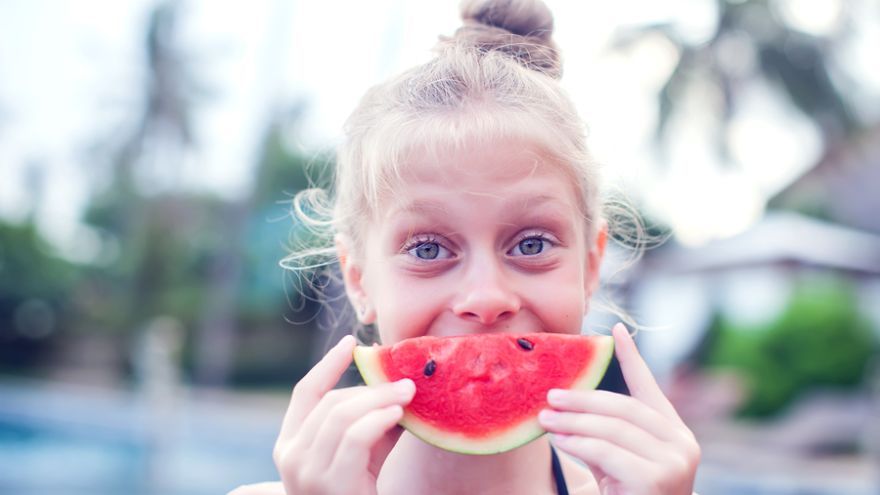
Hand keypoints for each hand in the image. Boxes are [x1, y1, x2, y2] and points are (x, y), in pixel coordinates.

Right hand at [262, 335, 414, 494]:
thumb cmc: (359, 493)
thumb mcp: (359, 453)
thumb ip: (368, 420)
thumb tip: (396, 381)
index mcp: (289, 445)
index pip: (305, 393)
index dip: (328, 364)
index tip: (353, 343)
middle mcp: (290, 456)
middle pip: (330, 402)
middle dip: (370, 387)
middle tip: (403, 381)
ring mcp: (305, 472)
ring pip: (342, 414)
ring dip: (380, 399)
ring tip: (407, 394)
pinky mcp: (330, 483)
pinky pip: (355, 437)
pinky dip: (378, 419)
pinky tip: (397, 414)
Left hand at [538, 324, 700, 494]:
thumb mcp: (613, 463)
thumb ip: (602, 434)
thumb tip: (564, 402)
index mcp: (675, 434)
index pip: (650, 388)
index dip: (631, 358)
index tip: (615, 330)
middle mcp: (683, 444)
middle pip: (624, 408)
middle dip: (583, 399)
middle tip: (550, 396)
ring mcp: (676, 462)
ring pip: (613, 428)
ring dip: (573, 422)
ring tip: (544, 418)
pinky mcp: (658, 479)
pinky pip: (608, 451)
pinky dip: (579, 443)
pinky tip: (558, 440)